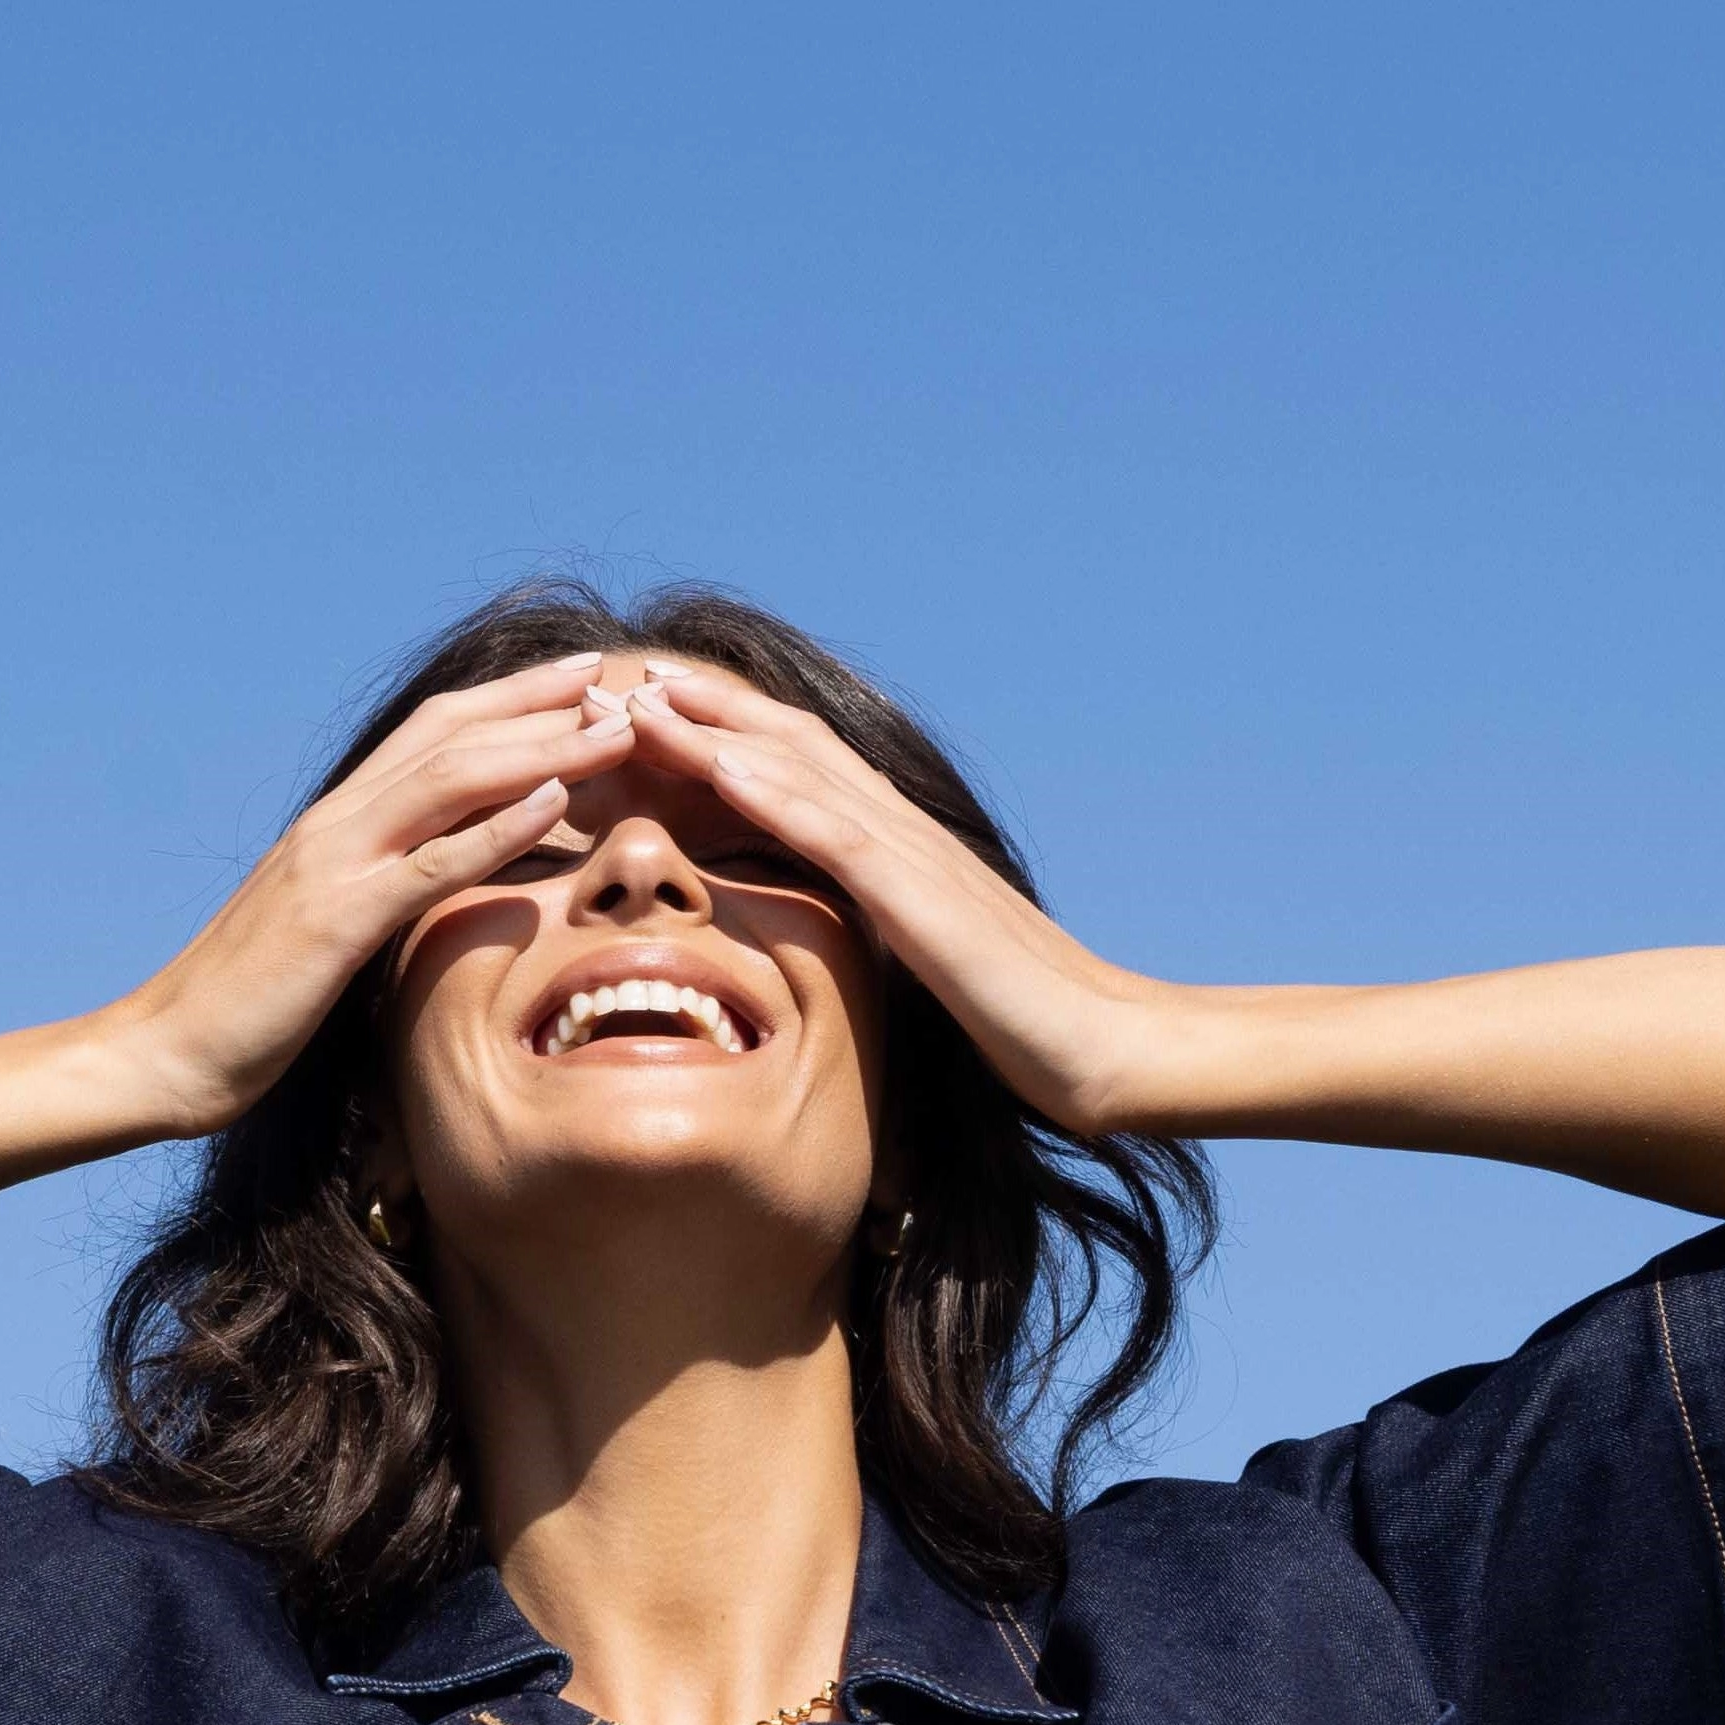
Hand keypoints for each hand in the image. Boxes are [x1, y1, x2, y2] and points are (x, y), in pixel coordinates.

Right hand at [110, 657, 637, 1136]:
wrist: (163, 1054)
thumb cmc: (242, 1012)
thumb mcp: (319, 940)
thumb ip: (371, 903)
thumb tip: (424, 897)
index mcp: (334, 826)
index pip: (430, 738)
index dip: (505, 705)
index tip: (574, 684)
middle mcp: (336, 824)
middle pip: (449, 733)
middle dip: (536, 700)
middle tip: (612, 674)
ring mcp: (335, 864)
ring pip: (453, 778)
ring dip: (542, 748)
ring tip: (613, 727)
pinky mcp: (339, 921)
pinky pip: (431, 862)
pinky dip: (497, 826)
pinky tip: (556, 803)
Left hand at [616, 666, 1165, 1134]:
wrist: (1103, 1045)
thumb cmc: (1022, 1023)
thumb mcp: (928, 973)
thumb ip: (881, 943)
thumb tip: (827, 953)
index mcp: (901, 851)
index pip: (802, 771)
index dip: (725, 735)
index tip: (651, 717)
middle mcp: (905, 832)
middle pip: (790, 744)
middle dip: (704, 709)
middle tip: (621, 679)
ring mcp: (916, 857)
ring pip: (801, 769)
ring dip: (715, 729)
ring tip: (640, 699)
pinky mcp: (924, 900)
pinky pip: (839, 832)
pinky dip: (774, 791)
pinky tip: (717, 765)